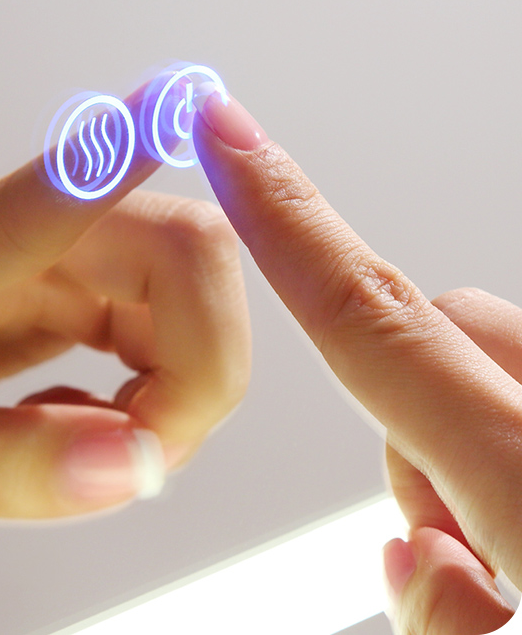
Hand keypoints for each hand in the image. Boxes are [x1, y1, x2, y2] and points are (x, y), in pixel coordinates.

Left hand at [0, 84, 250, 527]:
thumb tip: (131, 466)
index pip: (53, 193)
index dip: (133, 155)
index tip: (194, 106)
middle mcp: (8, 235)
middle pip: (181, 249)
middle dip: (201, 368)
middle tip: (143, 452)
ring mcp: (45, 249)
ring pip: (187, 283)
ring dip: (184, 380)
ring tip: (104, 448)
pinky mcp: (62, 278)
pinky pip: (157, 316)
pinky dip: (156, 383)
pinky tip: (86, 419)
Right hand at [193, 92, 519, 633]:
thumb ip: (445, 616)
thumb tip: (423, 558)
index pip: (367, 316)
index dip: (282, 218)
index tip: (232, 139)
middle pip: (435, 332)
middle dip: (414, 420)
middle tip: (471, 545)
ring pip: (490, 362)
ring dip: (477, 449)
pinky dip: (519, 446)